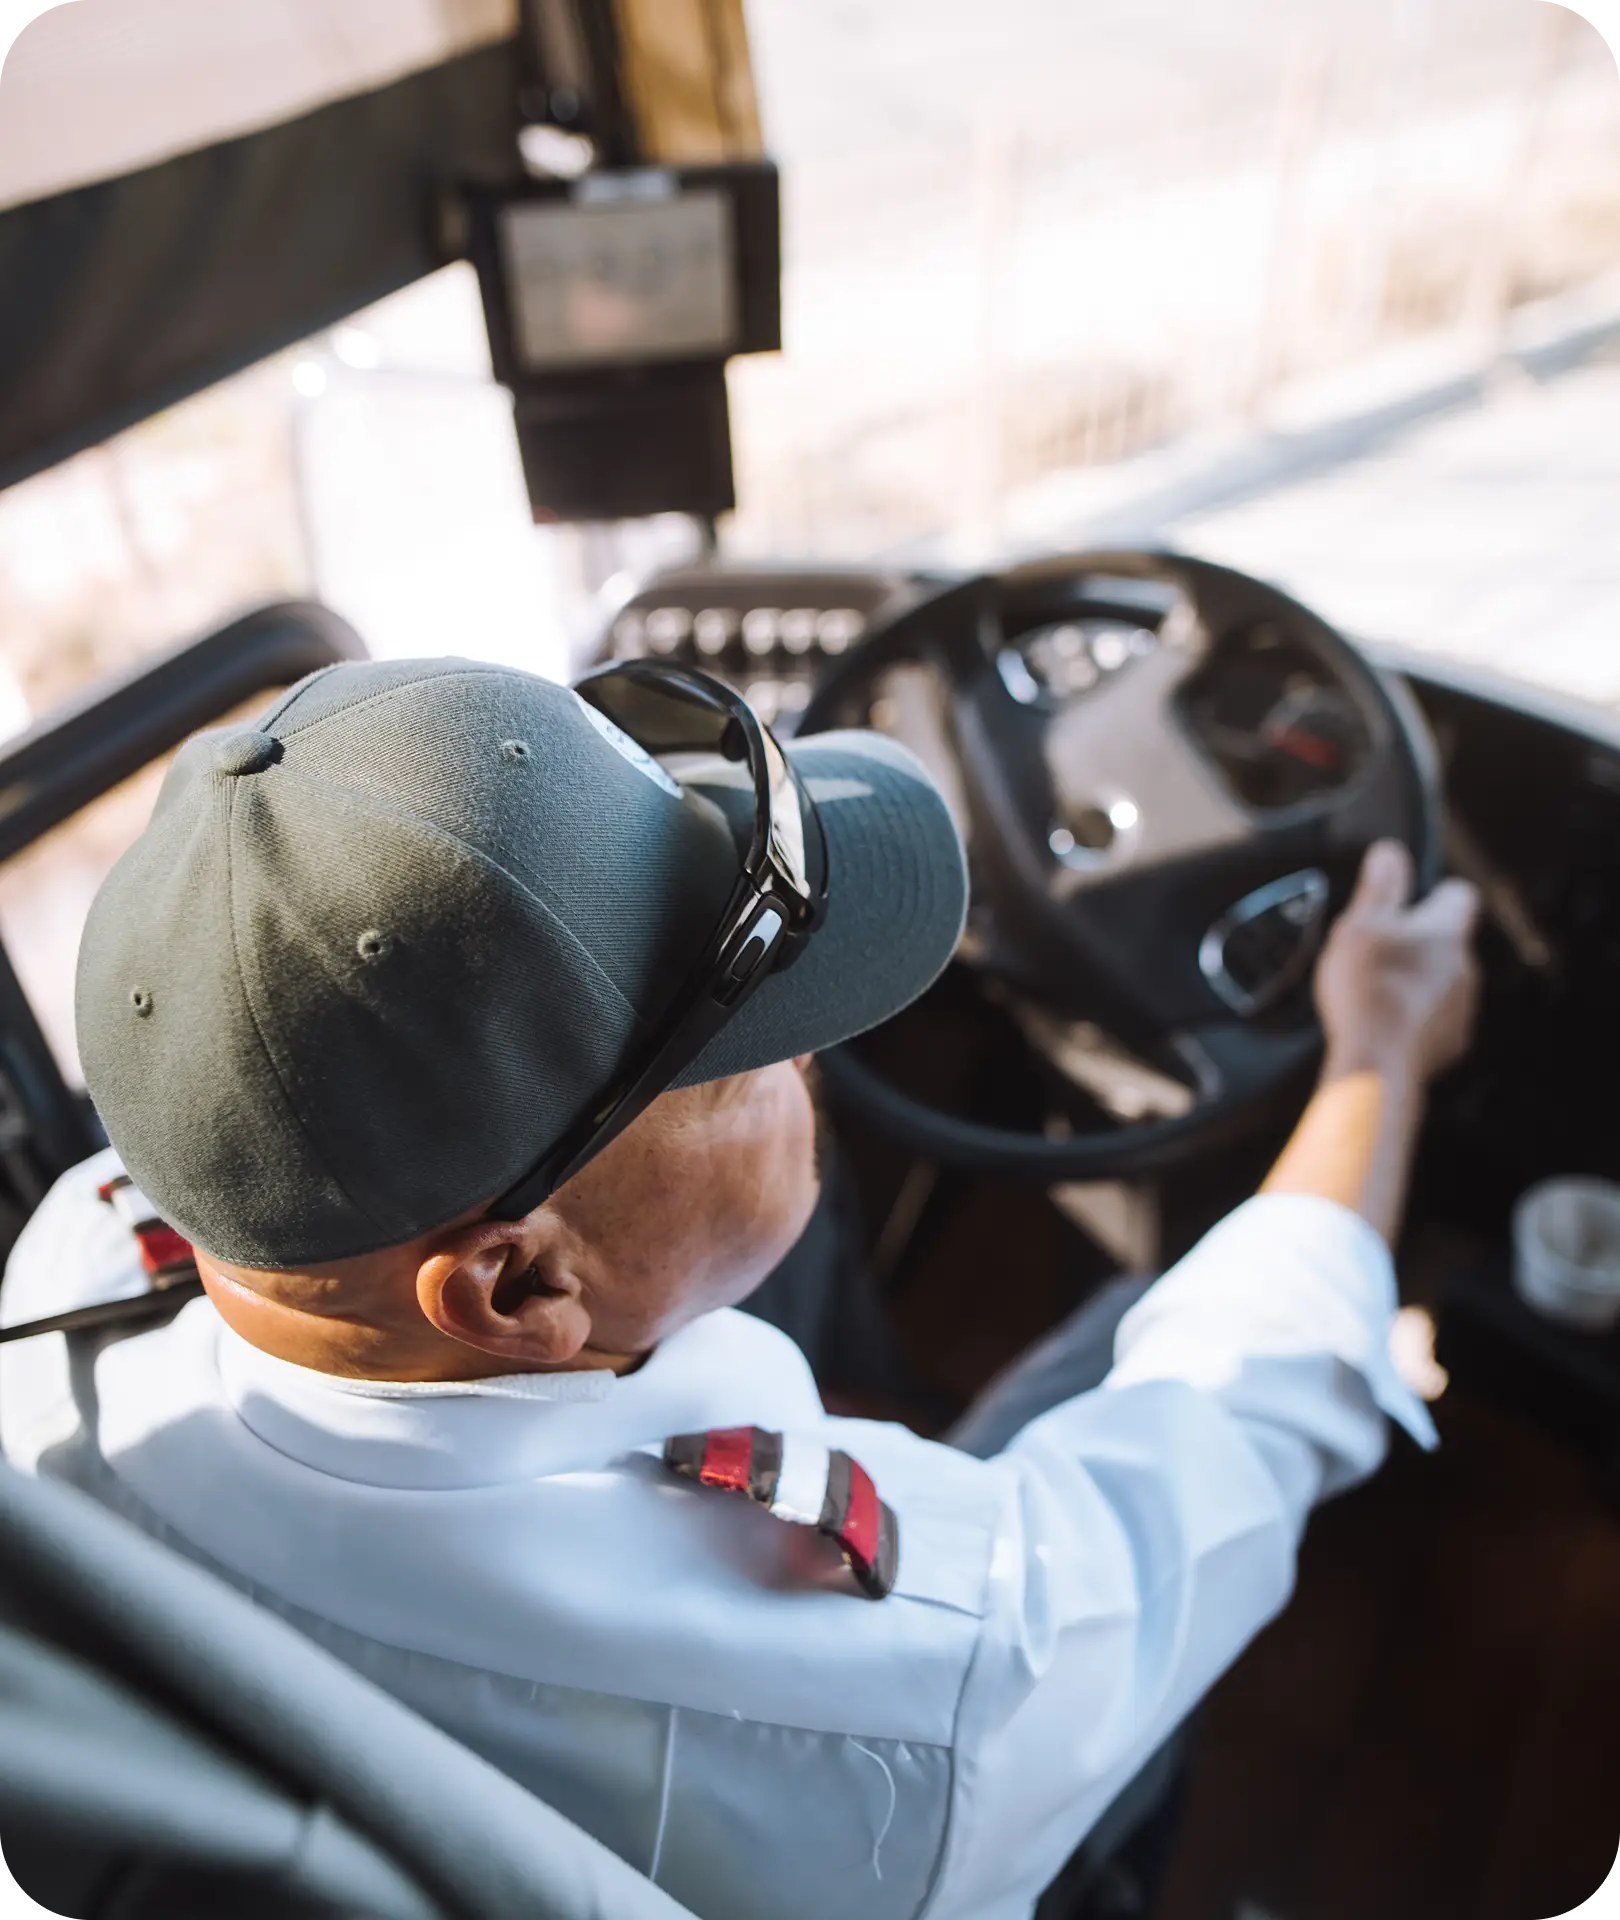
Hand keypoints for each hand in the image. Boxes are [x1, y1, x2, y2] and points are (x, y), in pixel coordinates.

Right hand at [1313, 840, 1481, 1084]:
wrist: (1378, 1061)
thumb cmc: (1368, 989)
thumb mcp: (1361, 926)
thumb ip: (1381, 887)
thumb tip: (1391, 851)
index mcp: (1446, 931)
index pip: (1460, 895)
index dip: (1436, 894)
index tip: (1410, 903)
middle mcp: (1465, 966)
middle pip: (1448, 942)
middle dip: (1419, 943)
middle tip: (1378, 952)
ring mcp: (1462, 1006)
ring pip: (1443, 981)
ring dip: (1417, 981)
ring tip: (1377, 992)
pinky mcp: (1452, 1042)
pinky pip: (1437, 1018)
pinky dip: (1416, 1017)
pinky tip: (1384, 1023)